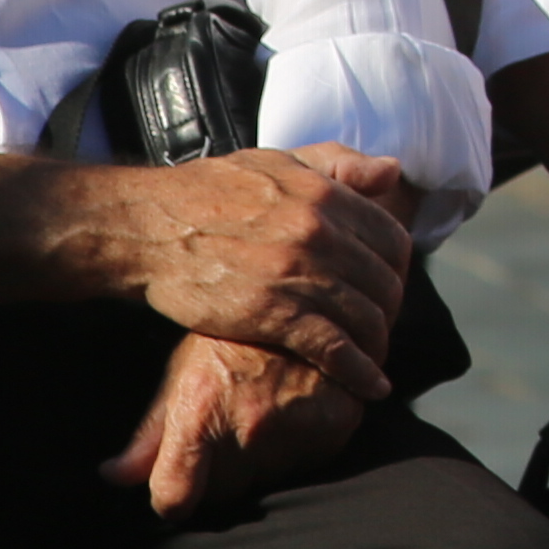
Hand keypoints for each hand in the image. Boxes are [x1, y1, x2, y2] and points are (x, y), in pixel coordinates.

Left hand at [100, 329, 366, 519]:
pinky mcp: (339, 422)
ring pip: (271, 478)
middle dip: (223, 470)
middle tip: (231, 424)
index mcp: (200, 411)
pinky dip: (307, 442)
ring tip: (268, 407)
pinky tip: (300, 406)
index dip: (172, 498)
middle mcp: (249, 424)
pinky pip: (312, 460)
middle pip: (225, 492)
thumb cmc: (232, 333)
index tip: (176, 490)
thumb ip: (150, 432)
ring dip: (267, 458)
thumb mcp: (184, 371)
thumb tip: (112, 475)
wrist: (303, 286)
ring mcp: (297, 426)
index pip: (176, 496)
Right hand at [103, 148, 416, 402]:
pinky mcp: (274, 313)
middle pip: (385, 283)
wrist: (149, 227)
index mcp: (326, 195)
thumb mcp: (276, 161)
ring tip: (374, 362)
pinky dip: (358, 371)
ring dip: (377, 346)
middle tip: (381, 330)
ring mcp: (299, 273)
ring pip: (365, 317)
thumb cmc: (207, 192)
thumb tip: (392, 171)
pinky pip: (334, 348)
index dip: (399, 271)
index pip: (393, 240)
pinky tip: (370, 387)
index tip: (390, 289)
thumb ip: (337, 164)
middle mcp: (321, 232)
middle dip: (390, 312)